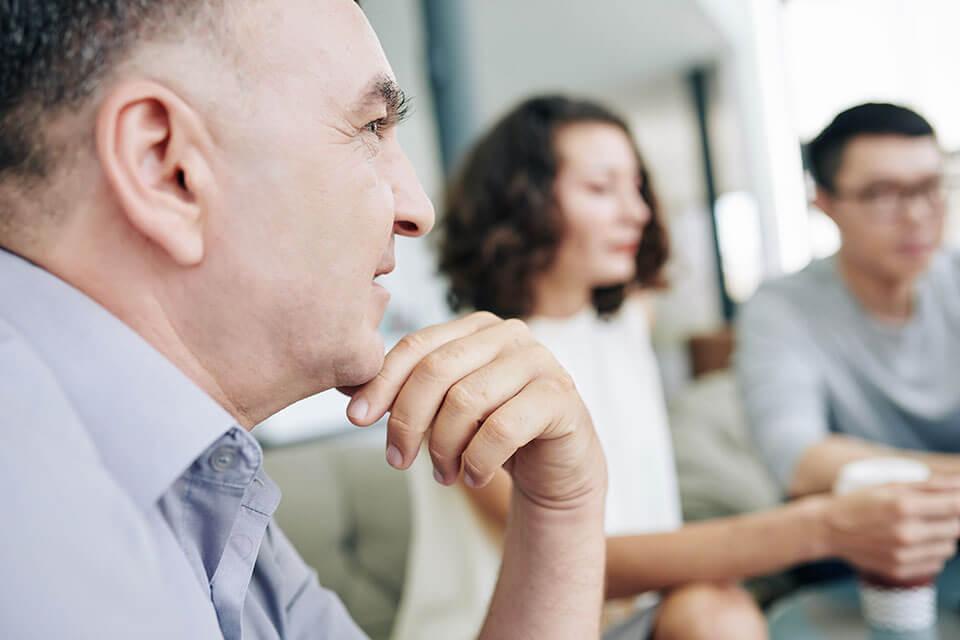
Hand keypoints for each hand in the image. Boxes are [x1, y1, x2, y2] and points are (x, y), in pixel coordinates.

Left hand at [340, 312, 605, 510]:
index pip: (417, 345)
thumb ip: (409, 395)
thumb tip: (350, 395)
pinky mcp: (560, 397)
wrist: (557, 466)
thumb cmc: (495, 432)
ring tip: (444, 475)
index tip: (356, 419)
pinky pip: (503, 428)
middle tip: (397, 461)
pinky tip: (474, 476)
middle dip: (407, 420)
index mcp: (476, 328)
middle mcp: (509, 335)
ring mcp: (539, 362)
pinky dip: (479, 460)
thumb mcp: (447, 410)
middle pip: (437, 370)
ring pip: (466, 400)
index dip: (382, 382)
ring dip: (445, 448)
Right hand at [823, 478, 959, 582]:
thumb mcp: (890, 486)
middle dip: (950, 519)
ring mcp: (903, 555)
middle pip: (956, 528)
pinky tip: (913, 543)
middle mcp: (905, 533)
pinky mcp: (900, 571)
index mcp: (903, 506)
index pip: (955, 507)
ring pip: (949, 548)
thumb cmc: (859, 502)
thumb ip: (930, 485)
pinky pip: (936, 564)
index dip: (959, 502)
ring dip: (942, 537)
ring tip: (921, 528)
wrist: (827, 529)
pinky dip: (931, 553)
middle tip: (932, 513)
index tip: (955, 501)